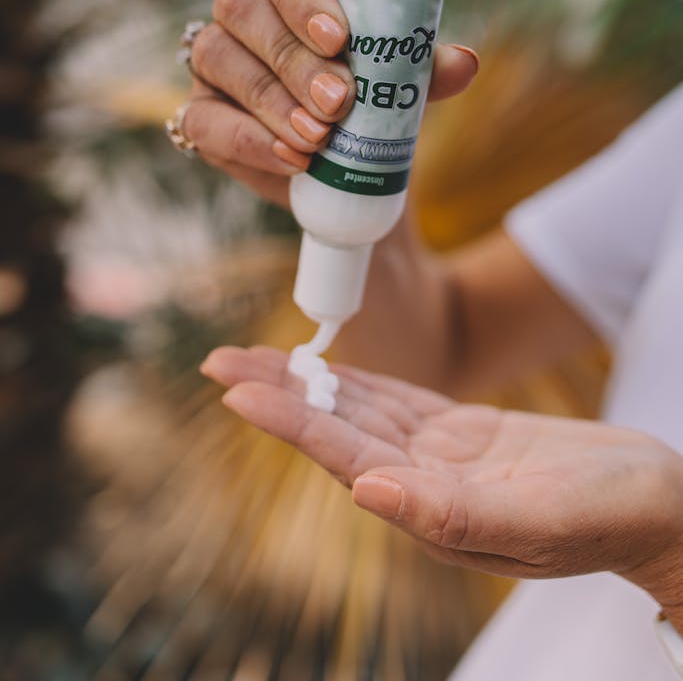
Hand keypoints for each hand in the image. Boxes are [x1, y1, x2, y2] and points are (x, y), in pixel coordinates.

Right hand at [181, 0, 477, 206]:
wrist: (346, 173)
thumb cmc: (369, 105)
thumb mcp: (399, 84)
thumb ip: (422, 69)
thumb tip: (464, 62)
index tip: (339, 35)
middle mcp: (240, 14)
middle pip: (242, 7)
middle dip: (294, 57)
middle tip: (340, 100)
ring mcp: (213, 63)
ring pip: (219, 59)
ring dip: (274, 101)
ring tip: (321, 137)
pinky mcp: (201, 115)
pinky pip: (206, 120)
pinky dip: (252, 140)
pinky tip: (293, 159)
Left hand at [201, 345, 682, 628]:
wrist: (654, 503)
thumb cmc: (607, 516)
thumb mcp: (536, 518)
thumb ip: (450, 512)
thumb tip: (366, 491)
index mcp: (432, 510)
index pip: (344, 457)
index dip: (291, 420)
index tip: (239, 390)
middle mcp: (423, 483)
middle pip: (335, 429)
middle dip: (278, 394)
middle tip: (219, 362)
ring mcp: (441, 457)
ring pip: (358, 411)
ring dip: (306, 383)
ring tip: (255, 358)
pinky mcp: (464, 435)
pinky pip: (396, 402)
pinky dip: (358, 381)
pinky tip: (326, 367)